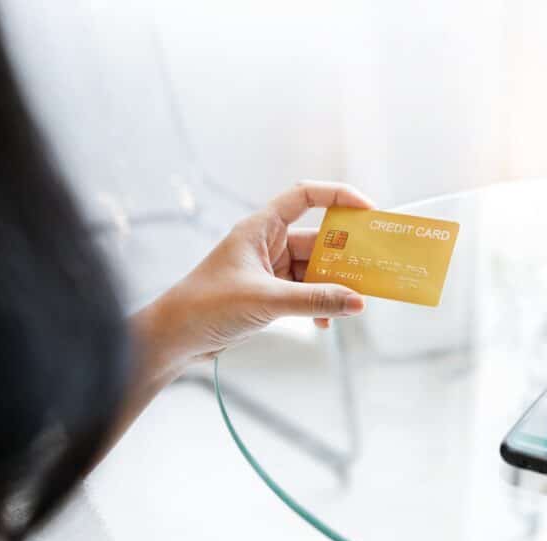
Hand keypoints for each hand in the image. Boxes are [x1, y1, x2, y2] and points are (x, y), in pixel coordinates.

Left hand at [145, 181, 373, 365]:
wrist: (174, 338)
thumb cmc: (206, 306)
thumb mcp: (266, 300)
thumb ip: (314, 300)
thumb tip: (357, 302)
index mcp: (261, 228)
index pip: (305, 195)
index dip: (338, 196)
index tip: (368, 211)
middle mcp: (267, 244)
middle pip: (317, 239)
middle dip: (344, 254)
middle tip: (373, 266)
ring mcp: (269, 270)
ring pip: (313, 270)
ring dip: (332, 286)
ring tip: (353, 302)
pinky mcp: (269, 295)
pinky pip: (305, 293)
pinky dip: (319, 305)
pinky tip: (325, 323)